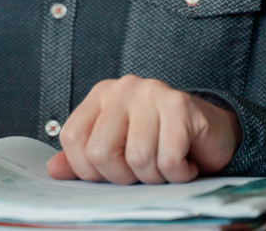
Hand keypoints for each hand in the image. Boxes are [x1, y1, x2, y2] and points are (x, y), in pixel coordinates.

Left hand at [46, 76, 240, 184]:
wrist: (212, 133)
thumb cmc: (160, 142)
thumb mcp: (117, 149)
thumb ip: (84, 159)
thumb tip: (53, 171)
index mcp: (100, 96)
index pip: (73, 140)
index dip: (89, 170)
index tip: (113, 174)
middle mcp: (123, 89)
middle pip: (101, 153)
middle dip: (124, 177)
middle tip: (144, 172)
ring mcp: (152, 92)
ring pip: (137, 159)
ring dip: (155, 177)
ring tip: (167, 166)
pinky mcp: (180, 105)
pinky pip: (168, 159)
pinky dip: (178, 174)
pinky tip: (186, 163)